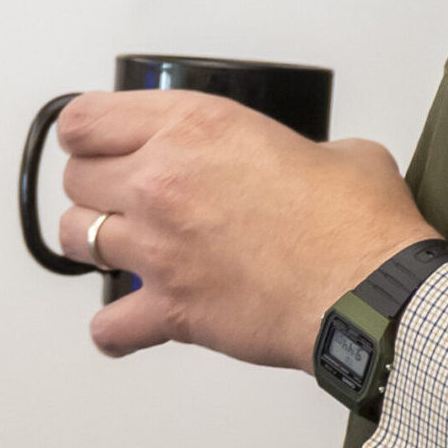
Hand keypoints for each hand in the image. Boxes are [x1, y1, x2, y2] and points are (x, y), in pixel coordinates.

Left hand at [56, 89, 438, 368]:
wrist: (372, 293)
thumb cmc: (357, 225)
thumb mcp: (330, 148)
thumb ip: (292, 149)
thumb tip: (303, 167)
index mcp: (194, 127)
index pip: (87, 118)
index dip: (89, 129)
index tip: (98, 139)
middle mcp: (163, 182)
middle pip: (75, 178)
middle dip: (95, 184)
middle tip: (120, 193)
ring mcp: (159, 248)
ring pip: (77, 238)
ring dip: (96, 240)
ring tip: (121, 245)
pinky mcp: (172, 309)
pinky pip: (109, 325)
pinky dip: (115, 328)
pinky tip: (131, 320)